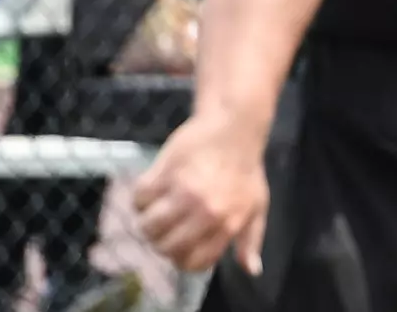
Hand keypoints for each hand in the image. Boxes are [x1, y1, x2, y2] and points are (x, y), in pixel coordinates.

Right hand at [133, 112, 269, 275]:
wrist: (234, 127)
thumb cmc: (246, 169)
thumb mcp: (257, 205)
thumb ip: (251, 240)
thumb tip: (251, 270)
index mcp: (227, 223)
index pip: (192, 262)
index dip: (181, 258)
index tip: (179, 246)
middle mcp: (204, 211)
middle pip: (164, 247)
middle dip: (161, 242)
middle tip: (164, 228)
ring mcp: (183, 192)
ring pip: (147, 227)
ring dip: (147, 222)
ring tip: (156, 210)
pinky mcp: (165, 172)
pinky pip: (139, 199)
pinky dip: (140, 198)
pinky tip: (153, 189)